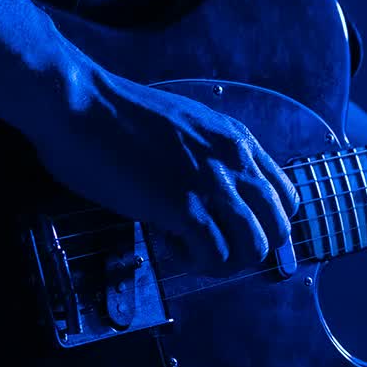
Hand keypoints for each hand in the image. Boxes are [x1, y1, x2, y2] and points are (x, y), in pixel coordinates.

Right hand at [30, 63, 299, 274]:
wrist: (80, 104)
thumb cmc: (116, 116)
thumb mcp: (184, 128)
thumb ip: (207, 157)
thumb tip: (208, 193)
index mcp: (237, 140)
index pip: (285, 197)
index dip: (262, 224)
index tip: (230, 229)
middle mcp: (235, 161)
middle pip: (278, 229)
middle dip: (247, 250)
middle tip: (210, 247)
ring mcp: (213, 184)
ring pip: (255, 248)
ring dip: (224, 261)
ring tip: (189, 249)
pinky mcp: (184, 206)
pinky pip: (215, 255)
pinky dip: (194, 261)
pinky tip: (167, 242)